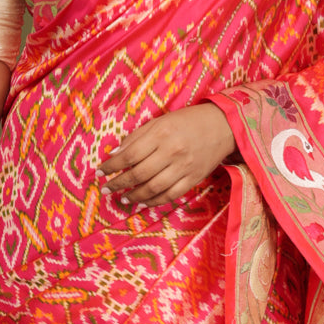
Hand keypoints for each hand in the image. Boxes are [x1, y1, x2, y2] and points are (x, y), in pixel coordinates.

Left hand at [99, 102, 235, 208]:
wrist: (222, 126)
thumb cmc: (187, 121)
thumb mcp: (160, 121)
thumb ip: (136, 137)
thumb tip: (114, 155)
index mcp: (161, 134)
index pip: (129, 154)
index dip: (111, 166)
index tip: (100, 172)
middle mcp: (172, 152)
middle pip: (139, 174)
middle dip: (118, 183)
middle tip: (106, 188)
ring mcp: (184, 168)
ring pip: (153, 188)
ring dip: (134, 196)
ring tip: (123, 198)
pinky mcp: (193, 179)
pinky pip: (171, 195)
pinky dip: (154, 201)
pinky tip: (143, 202)